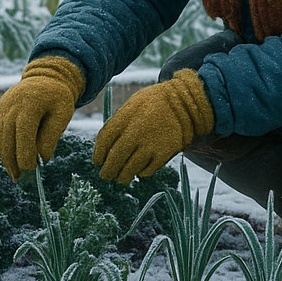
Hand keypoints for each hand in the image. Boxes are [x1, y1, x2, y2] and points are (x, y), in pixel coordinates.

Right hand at [0, 56, 84, 177]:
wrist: (45, 77)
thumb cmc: (57, 98)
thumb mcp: (62, 114)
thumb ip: (51, 136)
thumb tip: (43, 158)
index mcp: (29, 106)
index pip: (23, 137)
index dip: (26, 156)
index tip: (32, 170)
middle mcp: (11, 107)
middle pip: (7, 140)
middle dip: (12, 162)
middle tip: (19, 179)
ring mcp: (2, 109)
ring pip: (0, 139)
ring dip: (5, 158)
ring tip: (14, 174)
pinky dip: (1, 147)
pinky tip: (9, 160)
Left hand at [93, 69, 214, 182]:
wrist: (183, 103)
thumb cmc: (153, 103)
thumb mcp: (131, 105)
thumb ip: (118, 123)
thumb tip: (105, 145)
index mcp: (124, 119)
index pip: (104, 142)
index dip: (98, 154)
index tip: (97, 161)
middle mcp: (134, 134)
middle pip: (115, 160)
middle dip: (108, 171)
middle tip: (106, 175)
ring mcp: (149, 145)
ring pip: (129, 170)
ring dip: (123, 177)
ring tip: (122, 178)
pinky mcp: (163, 154)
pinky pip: (146, 171)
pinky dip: (141, 172)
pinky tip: (139, 170)